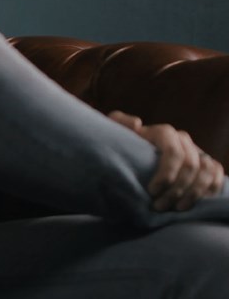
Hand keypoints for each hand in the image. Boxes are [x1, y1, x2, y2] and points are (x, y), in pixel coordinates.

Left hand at [108, 110, 224, 210]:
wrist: (131, 156)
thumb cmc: (122, 146)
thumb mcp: (114, 133)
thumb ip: (119, 123)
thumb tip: (137, 123)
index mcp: (163, 133)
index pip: (174, 151)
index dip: (166, 173)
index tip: (152, 191)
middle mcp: (183, 140)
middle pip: (190, 165)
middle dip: (177, 189)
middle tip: (159, 206)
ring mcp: (196, 151)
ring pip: (206, 171)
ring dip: (194, 193)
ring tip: (177, 209)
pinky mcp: (206, 163)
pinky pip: (217, 174)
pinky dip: (211, 189)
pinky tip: (195, 202)